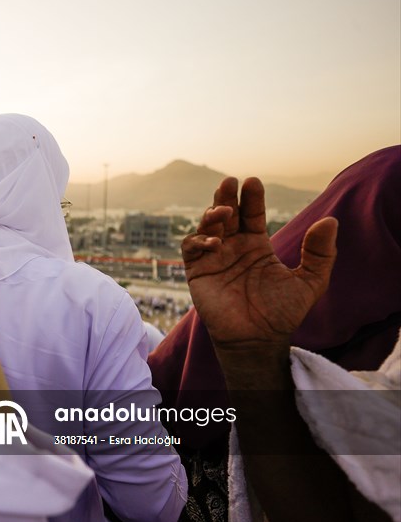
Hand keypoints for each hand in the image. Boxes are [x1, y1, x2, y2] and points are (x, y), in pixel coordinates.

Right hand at [182, 177, 336, 352]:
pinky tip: (215, 242)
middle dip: (226, 196)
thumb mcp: (311, 281)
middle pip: (226, 213)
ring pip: (206, 226)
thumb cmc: (283, 313)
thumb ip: (320, 253)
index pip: (251, 214)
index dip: (251, 198)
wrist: (259, 339)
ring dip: (211, 214)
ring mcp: (214, 259)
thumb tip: (330, 220)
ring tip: (223, 210)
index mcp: (256, 246)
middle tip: (229, 181)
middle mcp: (233, 248)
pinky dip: (199, 240)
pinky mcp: (197, 272)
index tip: (253, 182)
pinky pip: (191, 249)